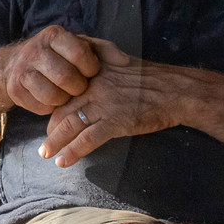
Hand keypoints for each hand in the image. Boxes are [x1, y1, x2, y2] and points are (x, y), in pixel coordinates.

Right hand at [1, 25, 102, 114]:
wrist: (17, 64)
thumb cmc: (58, 57)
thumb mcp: (79, 46)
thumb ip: (104, 50)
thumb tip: (124, 61)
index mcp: (53, 35)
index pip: (79, 54)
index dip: (90, 68)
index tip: (90, 72)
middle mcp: (35, 50)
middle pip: (65, 77)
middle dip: (78, 87)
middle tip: (78, 87)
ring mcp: (22, 70)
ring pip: (52, 95)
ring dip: (64, 100)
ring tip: (65, 94)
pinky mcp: (14, 90)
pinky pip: (41, 107)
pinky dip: (51, 108)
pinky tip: (51, 99)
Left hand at [38, 39, 192, 165]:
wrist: (178, 91)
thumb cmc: (152, 79)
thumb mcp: (120, 61)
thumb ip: (99, 63)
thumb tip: (85, 72)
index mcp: (94, 73)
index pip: (64, 92)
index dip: (53, 108)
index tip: (49, 120)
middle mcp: (94, 87)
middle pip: (61, 110)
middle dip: (50, 129)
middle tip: (45, 143)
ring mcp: (104, 105)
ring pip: (69, 125)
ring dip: (54, 143)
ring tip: (46, 154)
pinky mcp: (116, 122)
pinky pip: (87, 140)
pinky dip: (73, 152)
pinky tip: (63, 162)